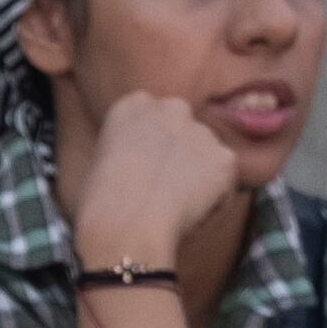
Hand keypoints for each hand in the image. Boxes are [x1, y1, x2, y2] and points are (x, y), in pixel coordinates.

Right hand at [66, 90, 243, 275]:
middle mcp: (171, 107)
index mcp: (134, 104)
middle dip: (183, 157)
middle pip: (186, 134)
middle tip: (166, 191)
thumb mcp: (103, 160)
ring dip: (200, 180)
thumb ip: (131, 148)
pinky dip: (215, 203)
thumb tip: (144, 164)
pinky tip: (190, 215)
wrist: (125, 223)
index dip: (154, 150)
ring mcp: (202, 131)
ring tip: (176, 209)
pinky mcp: (224, 158)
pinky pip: (225, 185)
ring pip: (208, 160)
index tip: (146, 173)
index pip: (157, 121)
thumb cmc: (101, 203)